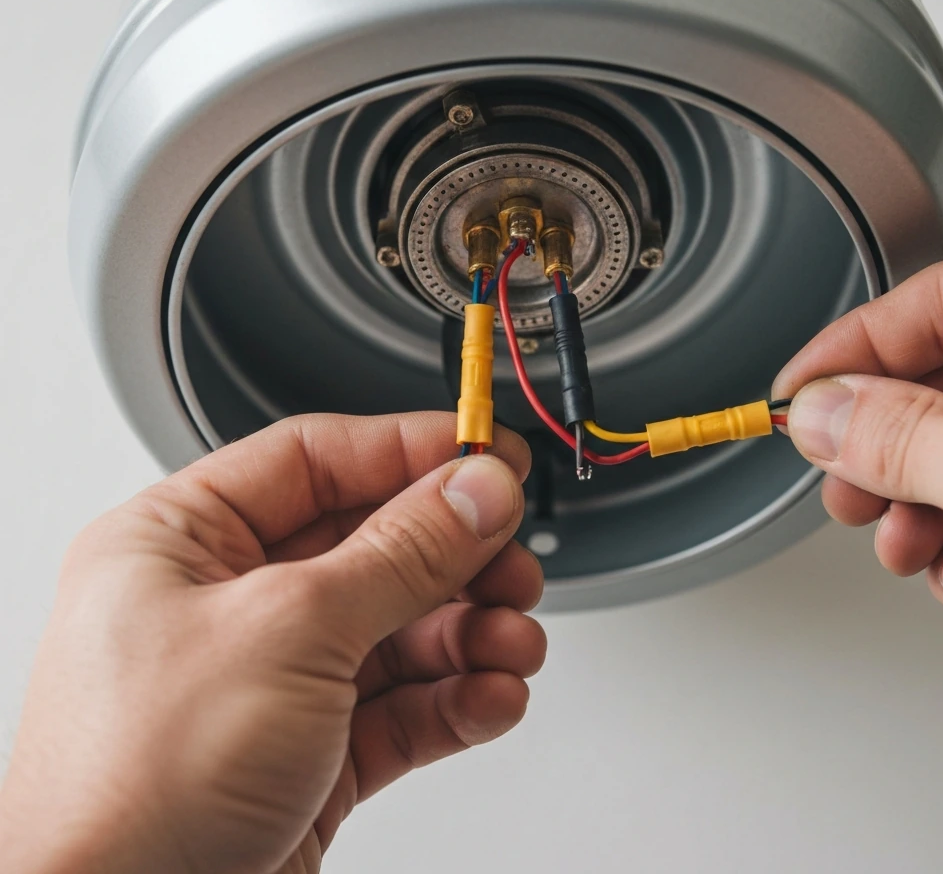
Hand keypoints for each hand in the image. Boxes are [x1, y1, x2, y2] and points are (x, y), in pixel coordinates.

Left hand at [0, 413, 546, 873]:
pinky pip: (403, 705)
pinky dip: (456, 699)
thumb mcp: (290, 630)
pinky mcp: (310, 755)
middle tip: (513, 559)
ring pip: (399, 630)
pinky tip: (491, 698)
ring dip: (470, 634)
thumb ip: (401, 552)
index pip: (315, 460)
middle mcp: (226, 607)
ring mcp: (271, 683)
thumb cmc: (137, 782)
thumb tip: (476, 490)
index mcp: (181, 544)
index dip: (409, 450)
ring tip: (514, 642)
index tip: (487, 450)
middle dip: (455, 556)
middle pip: (372, 546)